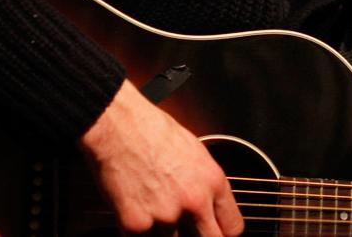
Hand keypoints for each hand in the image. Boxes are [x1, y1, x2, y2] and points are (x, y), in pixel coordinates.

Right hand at [79, 80, 244, 235]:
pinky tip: (135, 209)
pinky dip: (138, 230)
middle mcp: (193, 201)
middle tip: (189, 229)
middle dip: (200, 236)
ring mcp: (165, 216)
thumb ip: (204, 182)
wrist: (117, 126)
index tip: (218, 231)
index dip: (224, 231)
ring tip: (153, 205)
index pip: (233, 226)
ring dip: (163, 230)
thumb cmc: (151, 130)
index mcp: (212, 181)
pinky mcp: (136, 224)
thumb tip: (208, 202)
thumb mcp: (195, 151)